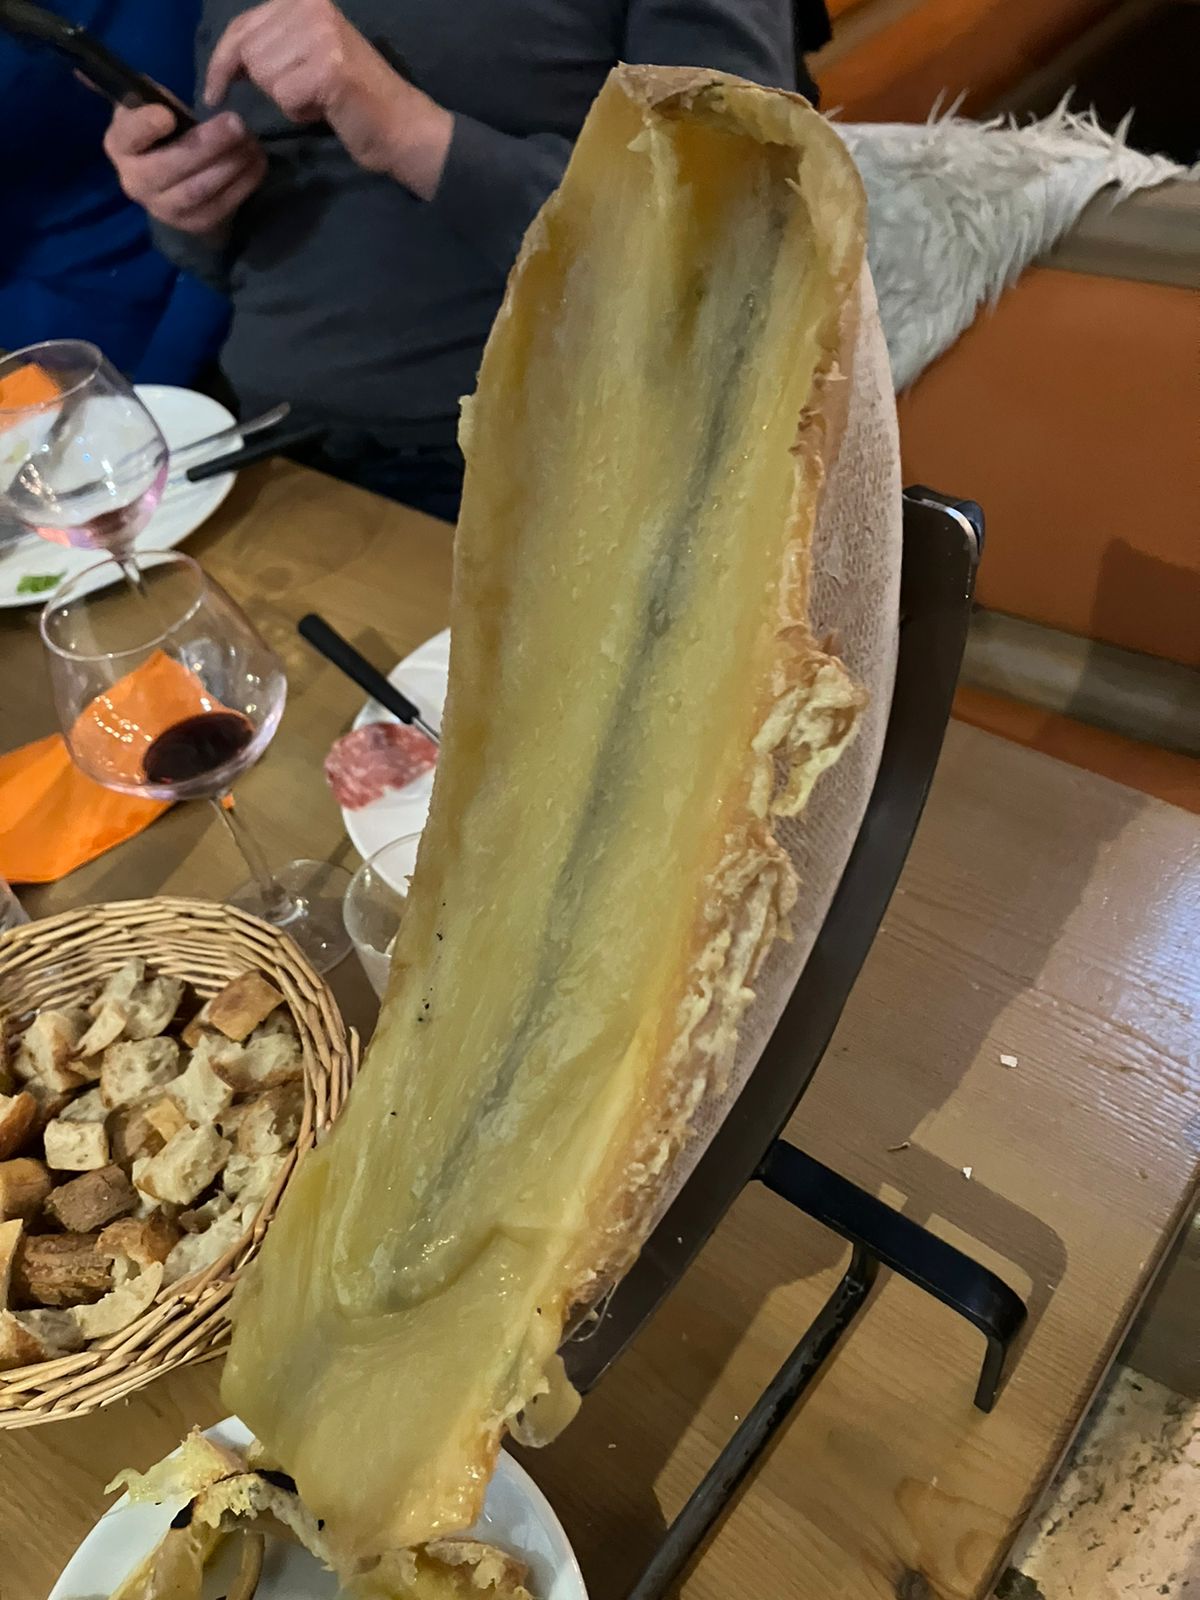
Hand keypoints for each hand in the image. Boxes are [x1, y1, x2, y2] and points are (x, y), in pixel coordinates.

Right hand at [104, 104, 266, 234]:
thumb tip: (155, 93)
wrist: (175, 183)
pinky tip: (257, 161)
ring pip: (200, 189)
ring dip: (231, 164)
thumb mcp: (150, 109)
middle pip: (172, 166)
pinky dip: (244, 182)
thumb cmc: (163, 135)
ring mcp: (164, 209)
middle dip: (208, 144)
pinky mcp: (194, 224)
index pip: (127, 136)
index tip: (167, 116)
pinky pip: (222, 205)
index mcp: (120, 146)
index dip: (145, 127)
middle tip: (237, 124)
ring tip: (251, 141)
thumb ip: (152, 97)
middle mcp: (136, 182)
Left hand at [204, 0, 451, 197]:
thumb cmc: (350, 98)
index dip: (222, 62)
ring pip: (264, 75)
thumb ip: (271, 44)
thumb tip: (226, 59)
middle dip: (268, 83)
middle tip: (304, 93)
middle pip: (249, 52)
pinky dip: (299, 112)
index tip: (213, 91)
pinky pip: (284, 96)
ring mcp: (321, 34)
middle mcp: (311, 5)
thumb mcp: (306, 55)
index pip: (241, 26)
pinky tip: (325, 108)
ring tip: (318, 98)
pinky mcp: (328, 67)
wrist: (400, 126)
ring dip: (286, 98)